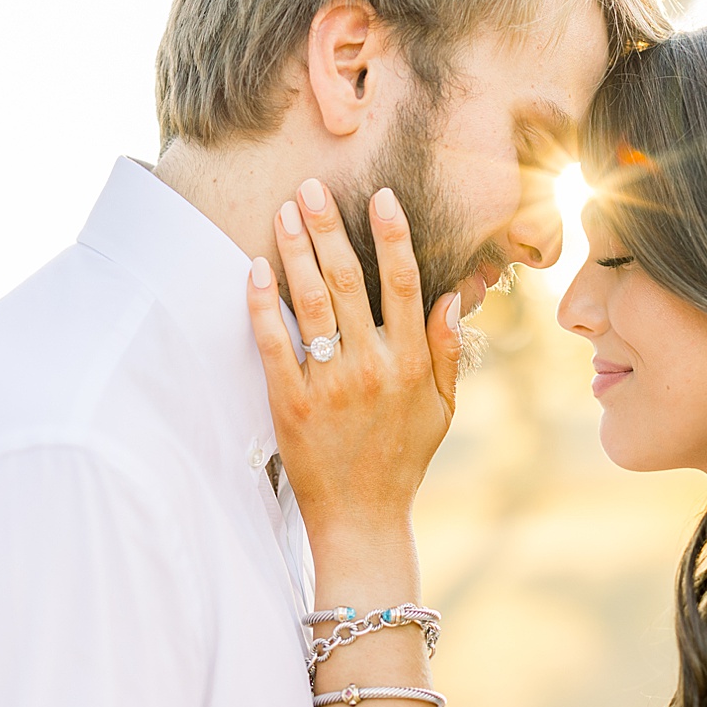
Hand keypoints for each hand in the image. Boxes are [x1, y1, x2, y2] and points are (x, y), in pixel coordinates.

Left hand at [246, 178, 462, 556]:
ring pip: (311, 304)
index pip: (403, 283)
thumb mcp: (442, 407)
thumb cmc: (403, 459)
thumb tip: (450, 292)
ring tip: (283, 214)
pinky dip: (263, 306)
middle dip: (329, 229)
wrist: (362, 517)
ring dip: (295, 253)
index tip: (380, 196)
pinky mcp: (292, 405)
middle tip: (310, 189)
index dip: (393, 236)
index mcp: (410, 363)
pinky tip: (256, 272)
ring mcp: (331, 386)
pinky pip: (275, 345)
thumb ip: (445, 348)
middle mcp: (372, 368)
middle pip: (348, 282)